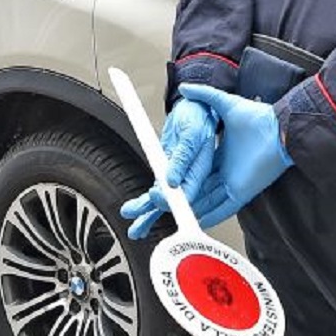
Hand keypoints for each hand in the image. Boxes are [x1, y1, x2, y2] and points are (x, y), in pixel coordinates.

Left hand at [118, 97, 216, 240]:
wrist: (193, 107)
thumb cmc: (197, 116)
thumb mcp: (190, 133)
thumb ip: (182, 157)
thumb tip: (172, 179)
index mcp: (200, 170)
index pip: (187, 193)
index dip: (171, 200)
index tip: (156, 199)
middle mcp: (190, 177)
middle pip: (173, 202)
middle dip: (155, 213)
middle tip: (138, 221)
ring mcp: (177, 176)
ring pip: (162, 200)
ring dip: (147, 214)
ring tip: (134, 227)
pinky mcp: (167, 172)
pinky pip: (156, 190)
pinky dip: (145, 202)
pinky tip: (135, 211)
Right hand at [179, 84, 292, 228]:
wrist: (279, 128)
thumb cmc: (259, 117)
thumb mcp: (226, 103)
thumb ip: (206, 95)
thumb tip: (187, 87)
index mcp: (222, 155)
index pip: (198, 171)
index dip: (183, 177)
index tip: (167, 181)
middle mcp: (227, 171)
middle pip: (200, 189)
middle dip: (182, 198)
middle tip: (164, 203)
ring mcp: (234, 183)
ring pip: (208, 201)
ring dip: (192, 209)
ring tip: (173, 215)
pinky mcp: (242, 192)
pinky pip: (223, 208)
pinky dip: (211, 216)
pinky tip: (197, 221)